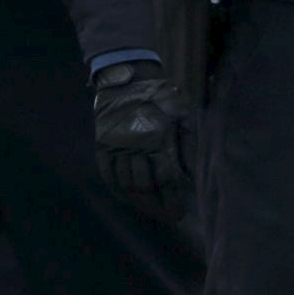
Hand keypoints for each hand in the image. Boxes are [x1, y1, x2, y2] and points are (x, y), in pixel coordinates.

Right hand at [90, 62, 193, 221]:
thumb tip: (190, 178)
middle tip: (170, 217)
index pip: (166, 178)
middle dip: (158, 207)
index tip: (180, 214)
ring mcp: (116, 147)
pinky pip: (108, 176)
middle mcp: (135, 145)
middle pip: (145, 187)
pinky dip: (118, 191)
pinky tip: (129, 198)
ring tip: (153, 211)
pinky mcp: (102, 145)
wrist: (128, 77)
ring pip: (126, 185)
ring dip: (140, 203)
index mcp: (158, 138)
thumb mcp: (182, 116)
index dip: (173, 200)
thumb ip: (186, 147)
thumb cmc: (162, 98)